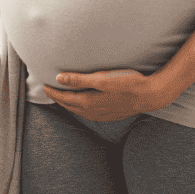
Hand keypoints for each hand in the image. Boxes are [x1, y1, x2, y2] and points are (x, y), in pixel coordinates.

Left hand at [42, 69, 169, 121]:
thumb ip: (79, 79)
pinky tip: (83, 104)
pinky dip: (80, 107)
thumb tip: (59, 78)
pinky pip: (89, 113)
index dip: (54, 92)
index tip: (44, 86)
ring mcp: (102, 115)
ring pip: (79, 111)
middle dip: (59, 99)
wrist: (149, 95)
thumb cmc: (127, 83)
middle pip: (70, 106)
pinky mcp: (110, 114)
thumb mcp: (101, 78)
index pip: (65, 98)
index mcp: (89, 102)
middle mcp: (93, 112)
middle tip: (49, 91)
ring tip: (63, 97)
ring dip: (69, 104)